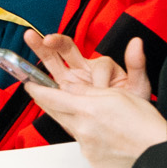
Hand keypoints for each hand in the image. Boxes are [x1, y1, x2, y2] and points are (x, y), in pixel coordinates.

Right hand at [22, 31, 149, 98]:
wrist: (123, 128)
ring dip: (40, 49)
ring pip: (52, 61)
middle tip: (46, 39)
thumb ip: (136, 64)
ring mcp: (70, 80)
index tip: (93, 81)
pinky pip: (47, 85)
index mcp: (101, 66)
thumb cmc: (129, 106)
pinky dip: (37, 80)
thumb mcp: (138, 86)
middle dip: (54, 42)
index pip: (96, 63)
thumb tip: (137, 43)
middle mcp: (82, 70)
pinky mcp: (61, 92)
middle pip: (65, 49)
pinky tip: (28, 77)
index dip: (94, 72)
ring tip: (30, 39)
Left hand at [26, 38, 164, 167]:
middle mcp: (82, 128)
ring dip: (72, 118)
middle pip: (55, 112)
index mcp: (87, 108)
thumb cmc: (144, 122)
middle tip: (46, 93)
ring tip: (89, 114)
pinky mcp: (91, 158)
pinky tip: (101, 132)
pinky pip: (81, 143)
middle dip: (49, 102)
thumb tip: (68, 86)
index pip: (51, 97)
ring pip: (70, 127)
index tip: (28, 84)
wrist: (158, 149)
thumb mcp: (116, 94)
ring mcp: (86, 145)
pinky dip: (86, 134)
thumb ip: (87, 90)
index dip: (36, 89)